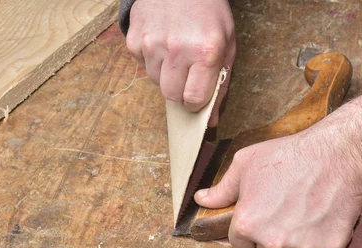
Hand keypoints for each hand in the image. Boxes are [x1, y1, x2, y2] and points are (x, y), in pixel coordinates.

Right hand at [126, 0, 235, 125]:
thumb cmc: (208, 13)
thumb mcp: (227, 43)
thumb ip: (221, 83)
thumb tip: (212, 120)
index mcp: (206, 52)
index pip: (194, 100)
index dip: (196, 101)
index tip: (197, 94)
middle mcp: (177, 50)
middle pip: (172, 96)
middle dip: (180, 91)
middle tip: (186, 73)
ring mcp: (152, 44)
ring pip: (155, 82)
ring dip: (165, 74)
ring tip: (175, 51)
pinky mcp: (134, 40)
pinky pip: (141, 65)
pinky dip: (151, 60)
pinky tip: (161, 41)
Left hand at [193, 122, 361, 247]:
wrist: (336, 153)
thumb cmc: (288, 155)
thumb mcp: (245, 165)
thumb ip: (222, 189)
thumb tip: (202, 200)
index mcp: (247, 225)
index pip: (239, 243)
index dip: (248, 228)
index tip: (260, 214)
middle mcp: (272, 242)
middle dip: (272, 234)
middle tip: (285, 207)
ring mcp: (302, 247)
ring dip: (297, 235)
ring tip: (306, 205)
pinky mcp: (330, 247)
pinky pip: (322, 247)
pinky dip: (324, 234)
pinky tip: (324, 210)